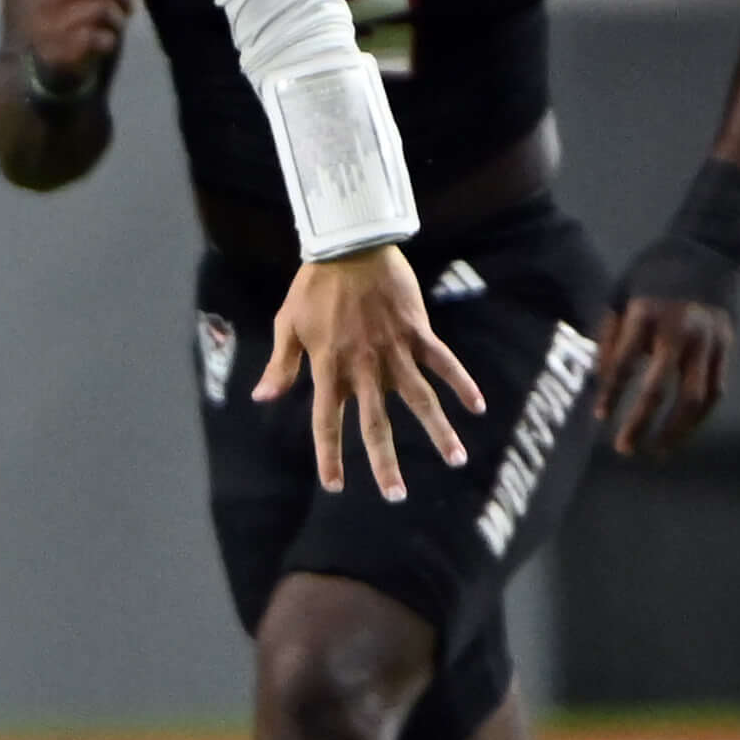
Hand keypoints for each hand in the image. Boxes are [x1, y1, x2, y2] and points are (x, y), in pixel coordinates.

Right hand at [20, 0, 136, 88]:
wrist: (46, 65)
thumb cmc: (69, 18)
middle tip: (129, 0)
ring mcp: (51, 23)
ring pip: (100, 5)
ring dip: (119, 15)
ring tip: (119, 22)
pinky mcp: (61, 49)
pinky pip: (99, 36)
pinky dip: (110, 38)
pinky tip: (107, 40)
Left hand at [257, 247, 486, 501]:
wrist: (348, 244)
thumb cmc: (313, 285)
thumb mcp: (287, 324)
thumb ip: (281, 366)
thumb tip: (261, 399)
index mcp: (329, 369)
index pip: (326, 423)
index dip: (329, 456)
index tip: (335, 486)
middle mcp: (363, 367)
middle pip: (375, 424)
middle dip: (385, 463)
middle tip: (395, 495)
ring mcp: (393, 350)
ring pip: (420, 399)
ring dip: (439, 431)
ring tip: (457, 460)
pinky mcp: (417, 331)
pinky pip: (444, 362)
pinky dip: (462, 383)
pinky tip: (478, 406)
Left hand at [591, 291, 733, 459]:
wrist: (707, 251)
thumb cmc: (653, 275)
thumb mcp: (621, 294)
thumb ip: (609, 336)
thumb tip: (602, 381)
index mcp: (645, 313)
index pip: (622, 364)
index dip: (610, 394)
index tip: (600, 417)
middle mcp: (678, 330)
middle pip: (659, 389)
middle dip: (639, 423)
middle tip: (623, 448)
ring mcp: (707, 340)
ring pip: (693, 399)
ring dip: (674, 431)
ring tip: (656, 451)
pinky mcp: (727, 347)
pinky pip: (714, 391)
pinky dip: (698, 417)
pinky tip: (681, 432)